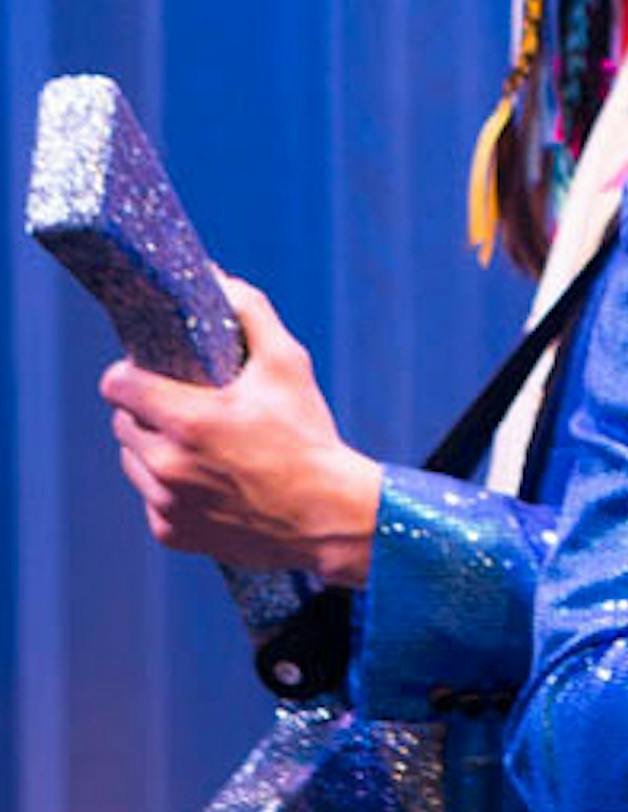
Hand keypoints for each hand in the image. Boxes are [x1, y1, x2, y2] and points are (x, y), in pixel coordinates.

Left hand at [100, 275, 380, 586]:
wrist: (327, 516)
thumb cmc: (308, 436)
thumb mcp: (289, 365)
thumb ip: (251, 314)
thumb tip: (218, 278)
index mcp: (189, 419)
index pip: (117, 384)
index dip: (131, 373)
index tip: (152, 372)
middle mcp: (167, 464)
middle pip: (122, 421)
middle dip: (147, 410)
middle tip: (188, 408)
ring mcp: (165, 503)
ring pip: (133, 460)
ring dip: (154, 448)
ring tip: (199, 446)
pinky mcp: (171, 533)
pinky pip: (151, 499)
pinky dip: (171, 489)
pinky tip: (210, 483)